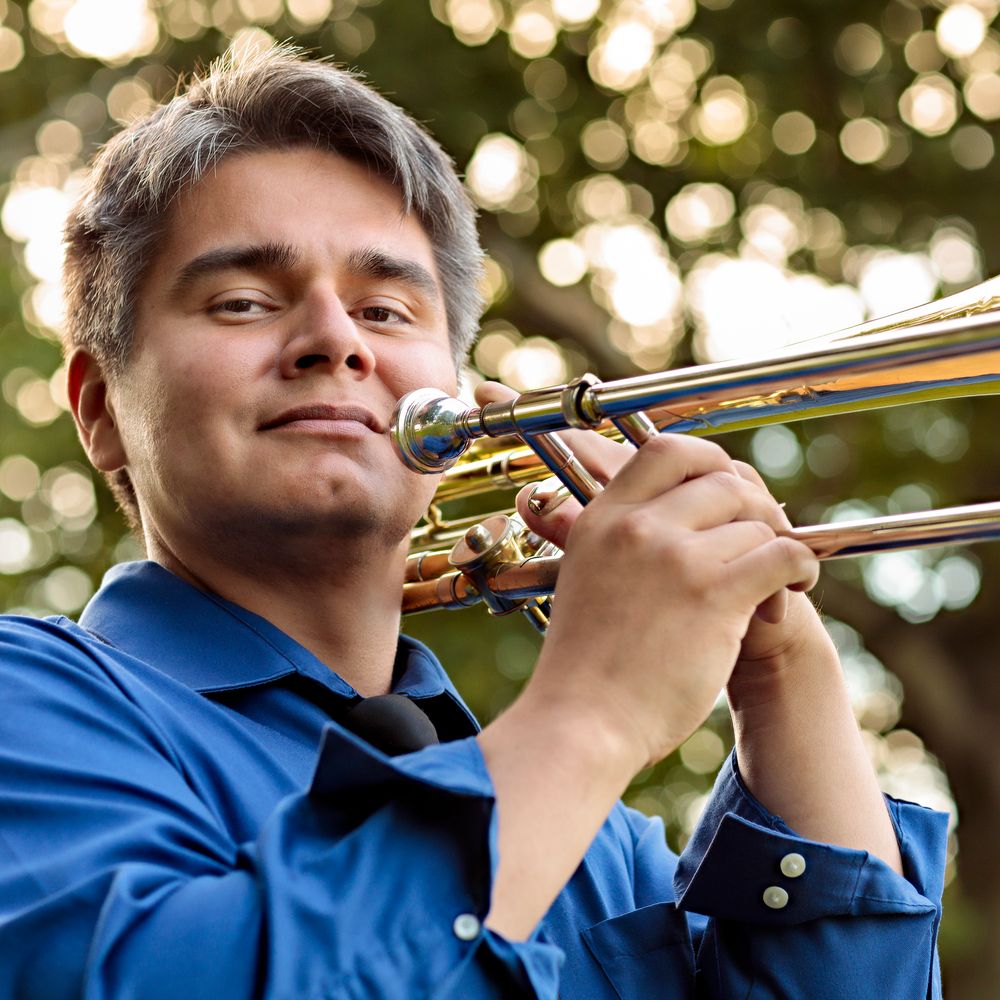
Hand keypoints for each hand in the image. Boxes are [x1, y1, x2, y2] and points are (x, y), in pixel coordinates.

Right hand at [474, 383, 820, 770]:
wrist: (582, 721)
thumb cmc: (585, 666)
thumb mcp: (585, 578)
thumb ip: (621, 542)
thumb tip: (679, 520)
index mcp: (601, 518)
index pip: (666, 450)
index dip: (708, 461)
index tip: (726, 488)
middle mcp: (636, 526)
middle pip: (723, 481)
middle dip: (755, 507)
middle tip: (763, 539)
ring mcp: (674, 557)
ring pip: (756, 521)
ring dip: (778, 547)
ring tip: (779, 582)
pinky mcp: (713, 594)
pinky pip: (782, 554)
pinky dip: (800, 567)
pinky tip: (795, 588)